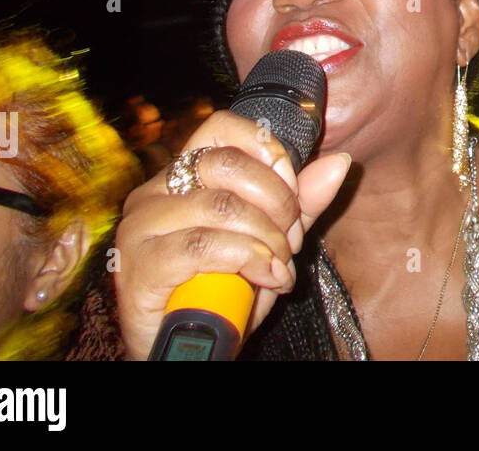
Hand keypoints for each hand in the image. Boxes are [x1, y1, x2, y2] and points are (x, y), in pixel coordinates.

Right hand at [113, 110, 350, 359]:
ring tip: (277, 267)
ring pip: (221, 206)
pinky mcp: (139, 263)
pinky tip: (263, 278)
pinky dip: (246, 260)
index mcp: (183, 176)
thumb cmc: (223, 293)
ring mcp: (142, 227)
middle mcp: (155, 192)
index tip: (291, 191)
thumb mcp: (270, 243)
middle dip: (276, 202)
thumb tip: (339, 162)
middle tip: (288, 240)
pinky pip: (204, 245)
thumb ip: (301, 204)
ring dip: (265, 239)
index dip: (267, 152)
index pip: (222, 128)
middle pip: (228, 165)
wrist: (187, 351)